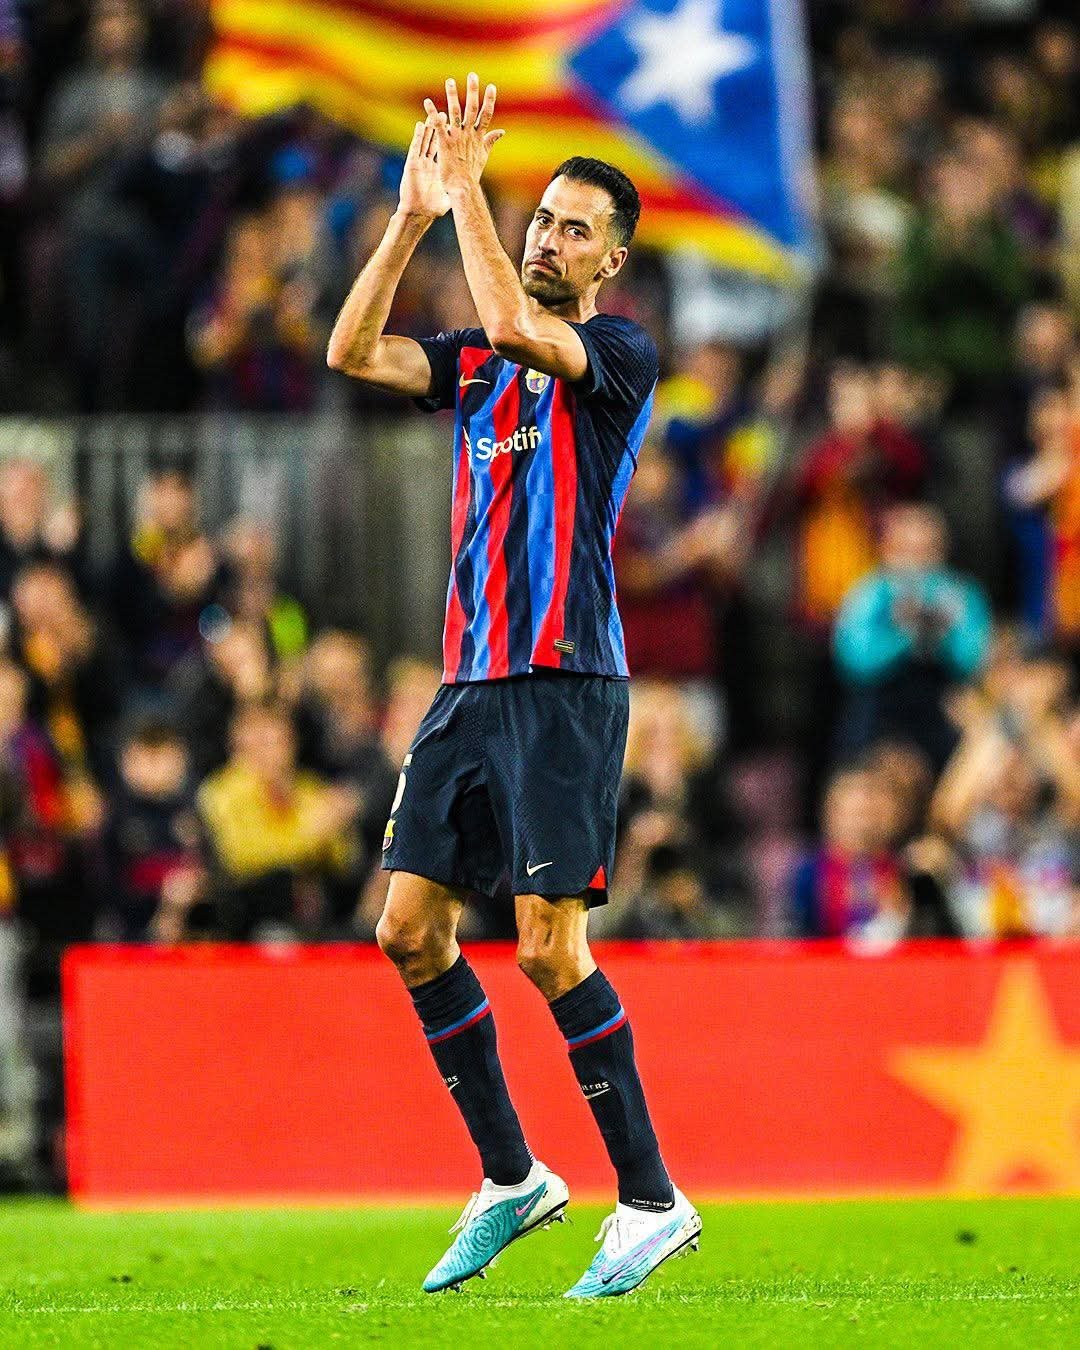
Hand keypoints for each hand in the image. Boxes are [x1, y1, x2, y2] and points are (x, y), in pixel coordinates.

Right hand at [398, 112, 450, 218]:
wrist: (418, 213)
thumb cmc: (433, 208)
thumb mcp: (449, 196)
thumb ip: (458, 190)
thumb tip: (470, 191)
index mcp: (438, 169)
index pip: (445, 151)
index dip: (449, 139)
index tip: (456, 128)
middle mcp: (429, 163)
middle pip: (435, 141)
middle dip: (440, 128)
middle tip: (447, 114)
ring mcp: (420, 162)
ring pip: (426, 141)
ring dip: (429, 127)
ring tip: (434, 113)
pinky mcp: (412, 164)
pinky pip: (416, 147)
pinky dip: (418, 136)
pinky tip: (421, 125)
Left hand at [425, 73, 504, 196]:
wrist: (463, 189)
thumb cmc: (472, 175)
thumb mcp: (483, 155)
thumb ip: (490, 141)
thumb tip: (502, 131)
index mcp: (478, 137)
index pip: (486, 115)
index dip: (489, 101)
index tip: (491, 87)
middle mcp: (469, 135)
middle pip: (472, 109)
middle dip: (473, 92)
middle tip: (472, 75)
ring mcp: (457, 138)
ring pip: (455, 113)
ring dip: (452, 96)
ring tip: (449, 81)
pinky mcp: (445, 143)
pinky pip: (438, 125)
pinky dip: (432, 113)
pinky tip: (426, 101)